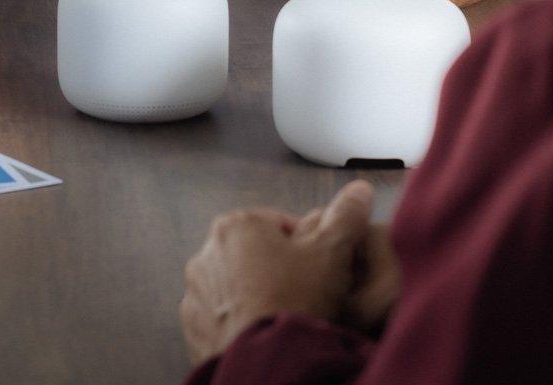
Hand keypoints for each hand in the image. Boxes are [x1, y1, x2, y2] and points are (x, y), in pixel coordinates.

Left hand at [180, 181, 385, 362]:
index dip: (306, 245)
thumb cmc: (296, 303)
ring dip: (257, 295)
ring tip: (286, 315)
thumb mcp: (333, 252)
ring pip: (237, 286)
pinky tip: (265, 332)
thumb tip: (359, 192)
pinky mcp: (193, 325)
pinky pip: (222, 317)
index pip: (278, 225)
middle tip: (307, 292)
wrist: (268, 362)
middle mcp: (207, 253)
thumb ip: (346, 216)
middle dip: (280, 270)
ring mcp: (196, 292)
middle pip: (255, 254)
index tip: (320, 266)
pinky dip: (240, 321)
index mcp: (237, 225)